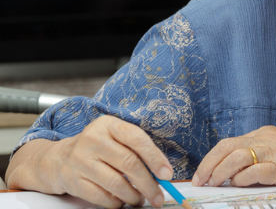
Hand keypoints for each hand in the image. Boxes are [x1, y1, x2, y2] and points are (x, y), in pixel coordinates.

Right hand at [40, 115, 171, 207]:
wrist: (58, 159)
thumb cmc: (97, 148)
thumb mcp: (114, 137)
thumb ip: (137, 148)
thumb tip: (162, 171)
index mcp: (108, 125)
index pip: (137, 139)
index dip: (155, 158)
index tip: (167, 174)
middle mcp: (92, 140)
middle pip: (129, 163)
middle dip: (148, 184)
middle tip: (159, 196)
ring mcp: (80, 161)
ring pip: (116, 183)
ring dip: (133, 196)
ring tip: (141, 199)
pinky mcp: (73, 181)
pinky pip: (101, 197)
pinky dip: (116, 203)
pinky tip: (122, 202)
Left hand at [193, 126, 275, 187]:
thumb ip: (258, 156)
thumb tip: (234, 172)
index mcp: (262, 134)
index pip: (228, 143)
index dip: (210, 158)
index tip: (200, 173)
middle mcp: (265, 140)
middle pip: (227, 147)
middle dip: (208, 165)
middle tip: (200, 181)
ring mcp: (274, 152)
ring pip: (237, 157)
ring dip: (221, 172)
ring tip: (215, 184)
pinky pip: (256, 171)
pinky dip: (243, 179)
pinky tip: (239, 185)